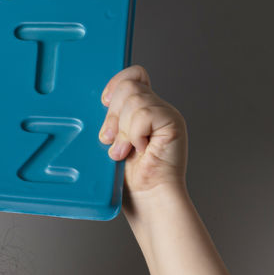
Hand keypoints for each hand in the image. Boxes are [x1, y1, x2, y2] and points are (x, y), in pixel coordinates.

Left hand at [98, 65, 188, 199]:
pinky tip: (140, 150)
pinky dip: (135, 134)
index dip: (116, 83)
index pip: (132, 76)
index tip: (104, 103)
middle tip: (111, 141)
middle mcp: (156, 107)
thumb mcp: (112, 141)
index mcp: (141, 109)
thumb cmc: (129, 178)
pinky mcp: (172, 122)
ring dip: (123, 130)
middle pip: (129, 86)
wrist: (146, 198)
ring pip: (134, 100)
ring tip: (124, 152)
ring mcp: (166, 113)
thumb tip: (100, 103)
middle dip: (113, 115)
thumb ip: (111, 120)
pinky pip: (144, 115)